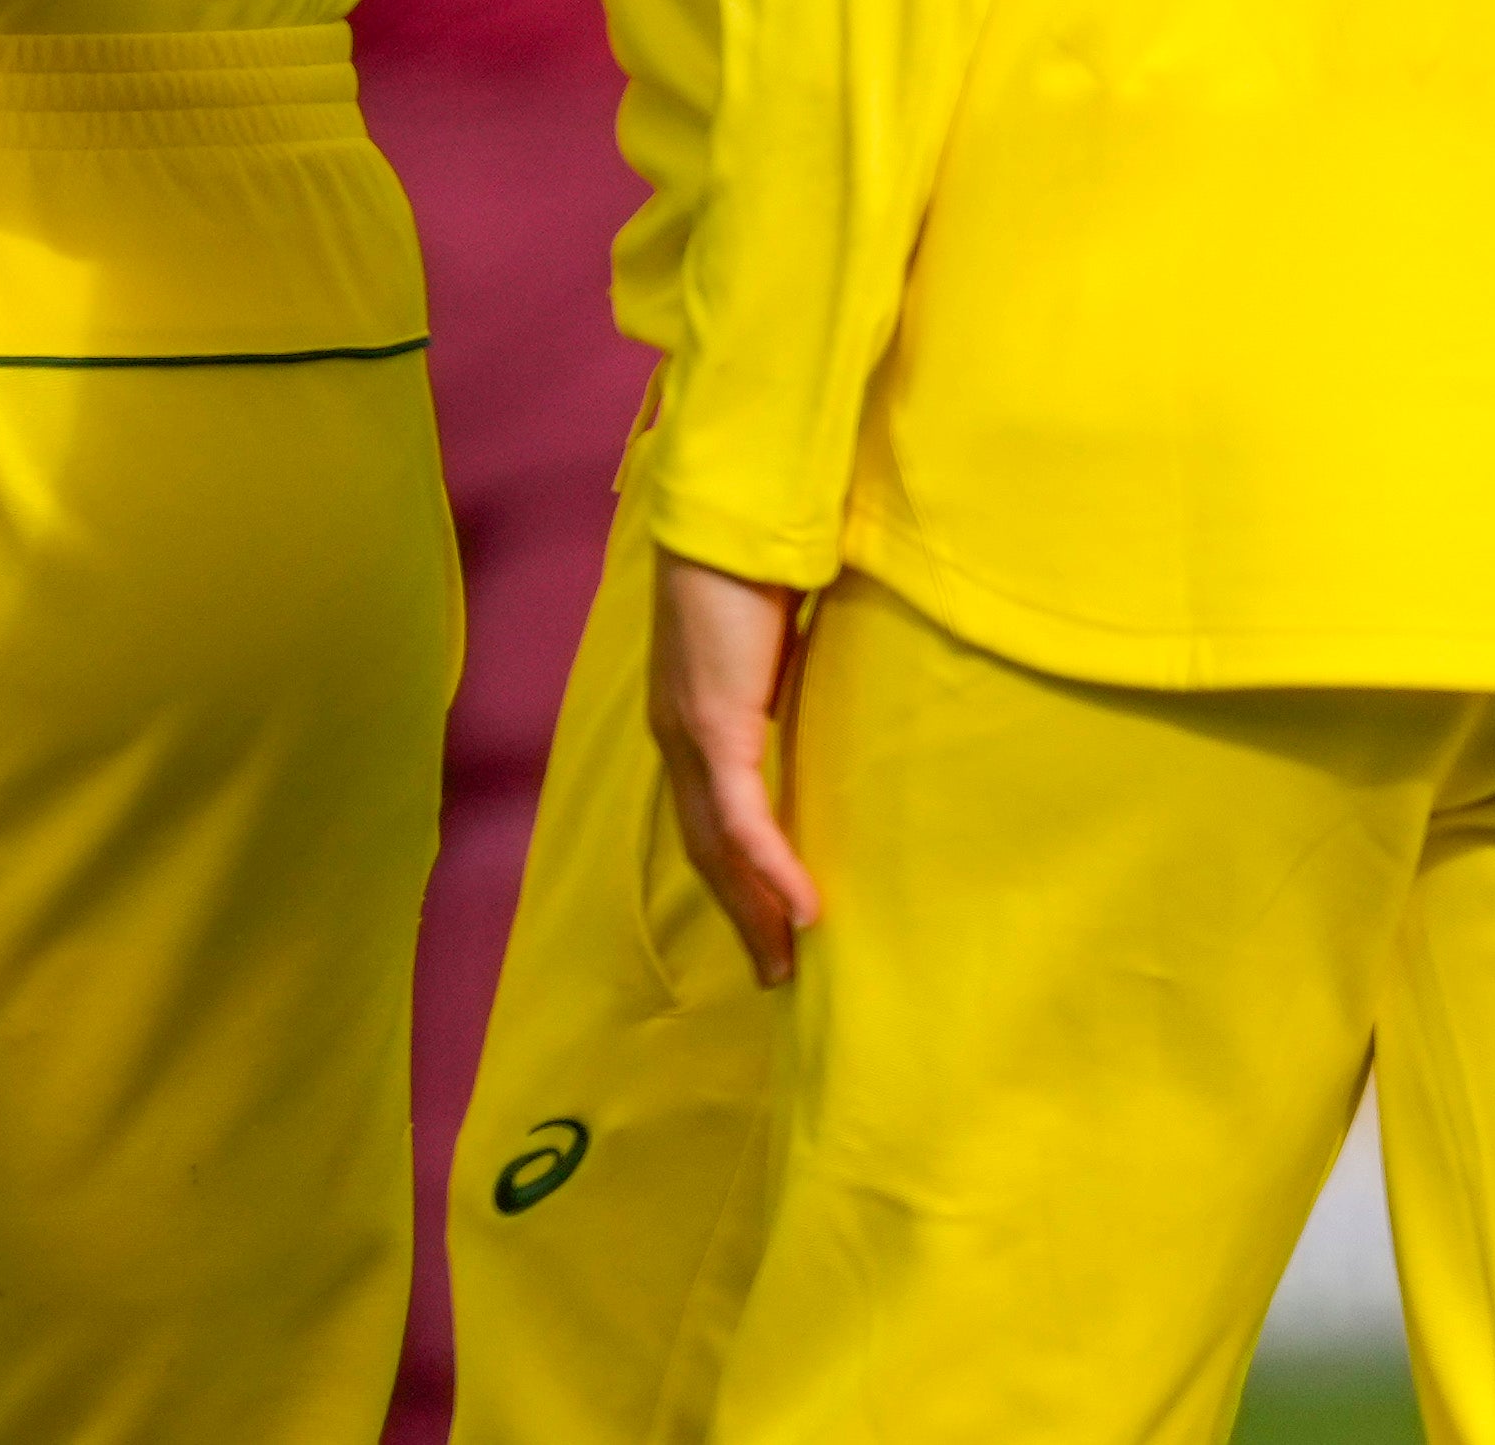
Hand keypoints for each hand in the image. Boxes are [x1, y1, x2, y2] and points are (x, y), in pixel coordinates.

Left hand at [651, 559, 822, 984]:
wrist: (729, 523)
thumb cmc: (758, 572)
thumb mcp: (773, 650)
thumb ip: (781, 689)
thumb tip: (818, 715)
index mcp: (687, 719)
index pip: (704, 820)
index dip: (733, 876)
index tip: (767, 924)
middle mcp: (676, 736)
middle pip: (703, 850)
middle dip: (741, 913)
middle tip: (775, 970)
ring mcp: (690, 734)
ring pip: (717, 847)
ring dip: (755, 910)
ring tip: (788, 963)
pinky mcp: (714, 725)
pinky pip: (742, 818)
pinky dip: (773, 869)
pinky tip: (805, 913)